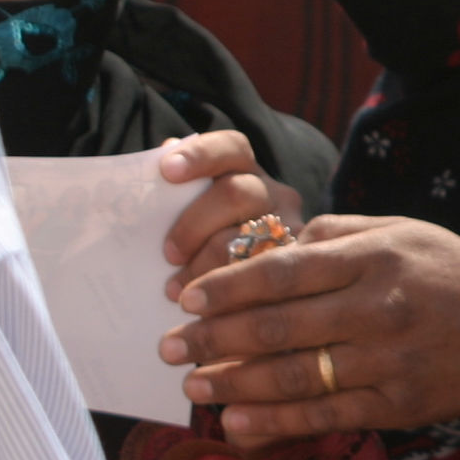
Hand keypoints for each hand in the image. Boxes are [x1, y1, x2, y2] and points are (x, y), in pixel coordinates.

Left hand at [156, 131, 303, 296]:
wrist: (255, 298)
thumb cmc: (203, 248)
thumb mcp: (196, 215)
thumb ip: (179, 191)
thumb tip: (162, 154)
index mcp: (248, 175)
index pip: (231, 148)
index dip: (200, 155)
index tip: (167, 171)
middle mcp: (277, 198)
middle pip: (237, 193)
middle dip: (194, 224)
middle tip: (168, 254)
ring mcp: (292, 234)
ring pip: (248, 241)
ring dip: (206, 267)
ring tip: (176, 292)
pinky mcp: (296, 274)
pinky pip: (260, 283)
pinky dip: (225, 297)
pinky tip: (204, 312)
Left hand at [160, 214, 459, 444]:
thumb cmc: (450, 273)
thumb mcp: (401, 231)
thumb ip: (336, 234)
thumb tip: (272, 249)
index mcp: (374, 257)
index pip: (284, 271)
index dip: (227, 287)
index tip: (187, 298)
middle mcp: (378, 307)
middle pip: (278, 325)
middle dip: (213, 338)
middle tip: (169, 346)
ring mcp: (388, 359)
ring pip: (295, 374)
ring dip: (234, 383)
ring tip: (193, 385)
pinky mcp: (398, 403)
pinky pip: (326, 414)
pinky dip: (277, 420)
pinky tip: (238, 420)